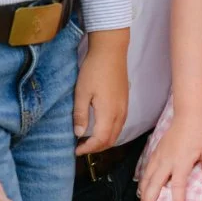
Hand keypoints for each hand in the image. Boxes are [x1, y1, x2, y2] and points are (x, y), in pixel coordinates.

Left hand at [73, 28, 129, 154]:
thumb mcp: (81, 92)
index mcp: (109, 113)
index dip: (88, 148)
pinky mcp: (125, 101)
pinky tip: (100, 127)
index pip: (101, 140)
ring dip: (104, 141)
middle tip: (81, 147)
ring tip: (89, 140)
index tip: (76, 150)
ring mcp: (125, 107)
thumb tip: (79, 134)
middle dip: (97, 148)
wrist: (111, 50)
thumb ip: (80, 115)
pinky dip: (110, 132)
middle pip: (111, 140)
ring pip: (117, 133)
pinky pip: (120, 124)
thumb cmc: (93, 70)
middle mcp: (120, 113)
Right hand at [138, 114, 201, 200]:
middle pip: (155, 185)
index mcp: (181, 162)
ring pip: (147, 177)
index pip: (177, 186)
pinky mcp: (156, 151)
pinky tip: (142, 189)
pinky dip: (143, 181)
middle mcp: (167, 160)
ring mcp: (159, 155)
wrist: (189, 114)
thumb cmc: (201, 133)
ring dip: (144, 193)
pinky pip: (146, 169)